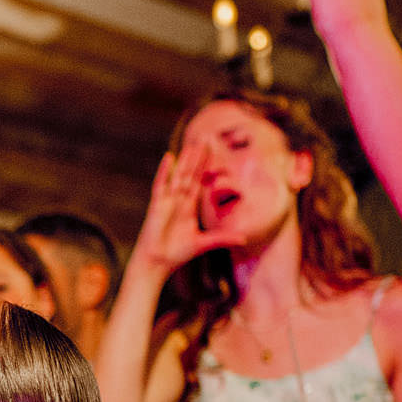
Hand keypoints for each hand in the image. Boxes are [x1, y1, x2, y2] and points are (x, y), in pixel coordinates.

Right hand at [130, 141, 244, 278]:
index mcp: (189, 207)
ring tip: (193, 144)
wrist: (157, 263)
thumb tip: (245, 238)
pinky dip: (165, 171)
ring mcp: (167, 201)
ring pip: (179, 176)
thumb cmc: (177, 254)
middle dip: (198, 158)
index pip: (200, 182)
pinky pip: (161, 184)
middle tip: (207, 138)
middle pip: (191, 174)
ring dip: (186, 160)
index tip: (214, 152)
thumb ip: (222, 238)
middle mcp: (178, 201)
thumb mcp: (204, 243)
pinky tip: (170, 157)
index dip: (207, 167)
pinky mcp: (157, 205)